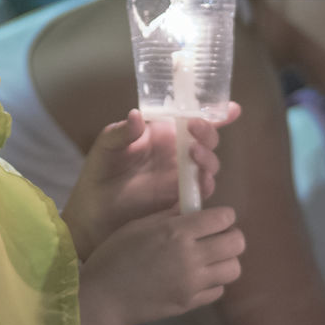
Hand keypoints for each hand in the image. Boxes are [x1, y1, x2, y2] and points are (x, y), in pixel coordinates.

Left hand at [62, 103, 240, 259]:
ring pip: (208, 166)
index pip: (193, 118)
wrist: (92, 215)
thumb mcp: (106, 147)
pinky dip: (204, 184)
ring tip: (193, 153)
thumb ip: (121, 132)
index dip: (215, 113)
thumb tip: (136, 115)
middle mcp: (177, 153)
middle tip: (196, 129)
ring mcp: (181, 178)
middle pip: (207, 141)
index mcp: (163, 133)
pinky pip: (200, 192)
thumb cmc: (99, 173)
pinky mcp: (180, 201)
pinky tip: (200, 181)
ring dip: (207, 158)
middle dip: (209, 133)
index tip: (232, 109)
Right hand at [78, 206, 245, 324]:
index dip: (224, 215)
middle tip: (216, 235)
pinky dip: (213, 281)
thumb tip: (193, 207)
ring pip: (233, 269)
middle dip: (230, 235)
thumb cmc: (114, 255)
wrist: (102, 298)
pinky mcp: (190, 303)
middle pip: (236, 243)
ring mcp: (192, 283)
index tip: (216, 217)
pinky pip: (218, 290)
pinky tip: (197, 276)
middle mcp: (191, 257)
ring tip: (209, 257)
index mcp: (177, 232)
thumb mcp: (139, 225)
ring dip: (225, 259)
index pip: (223, 218)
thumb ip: (170, 215)